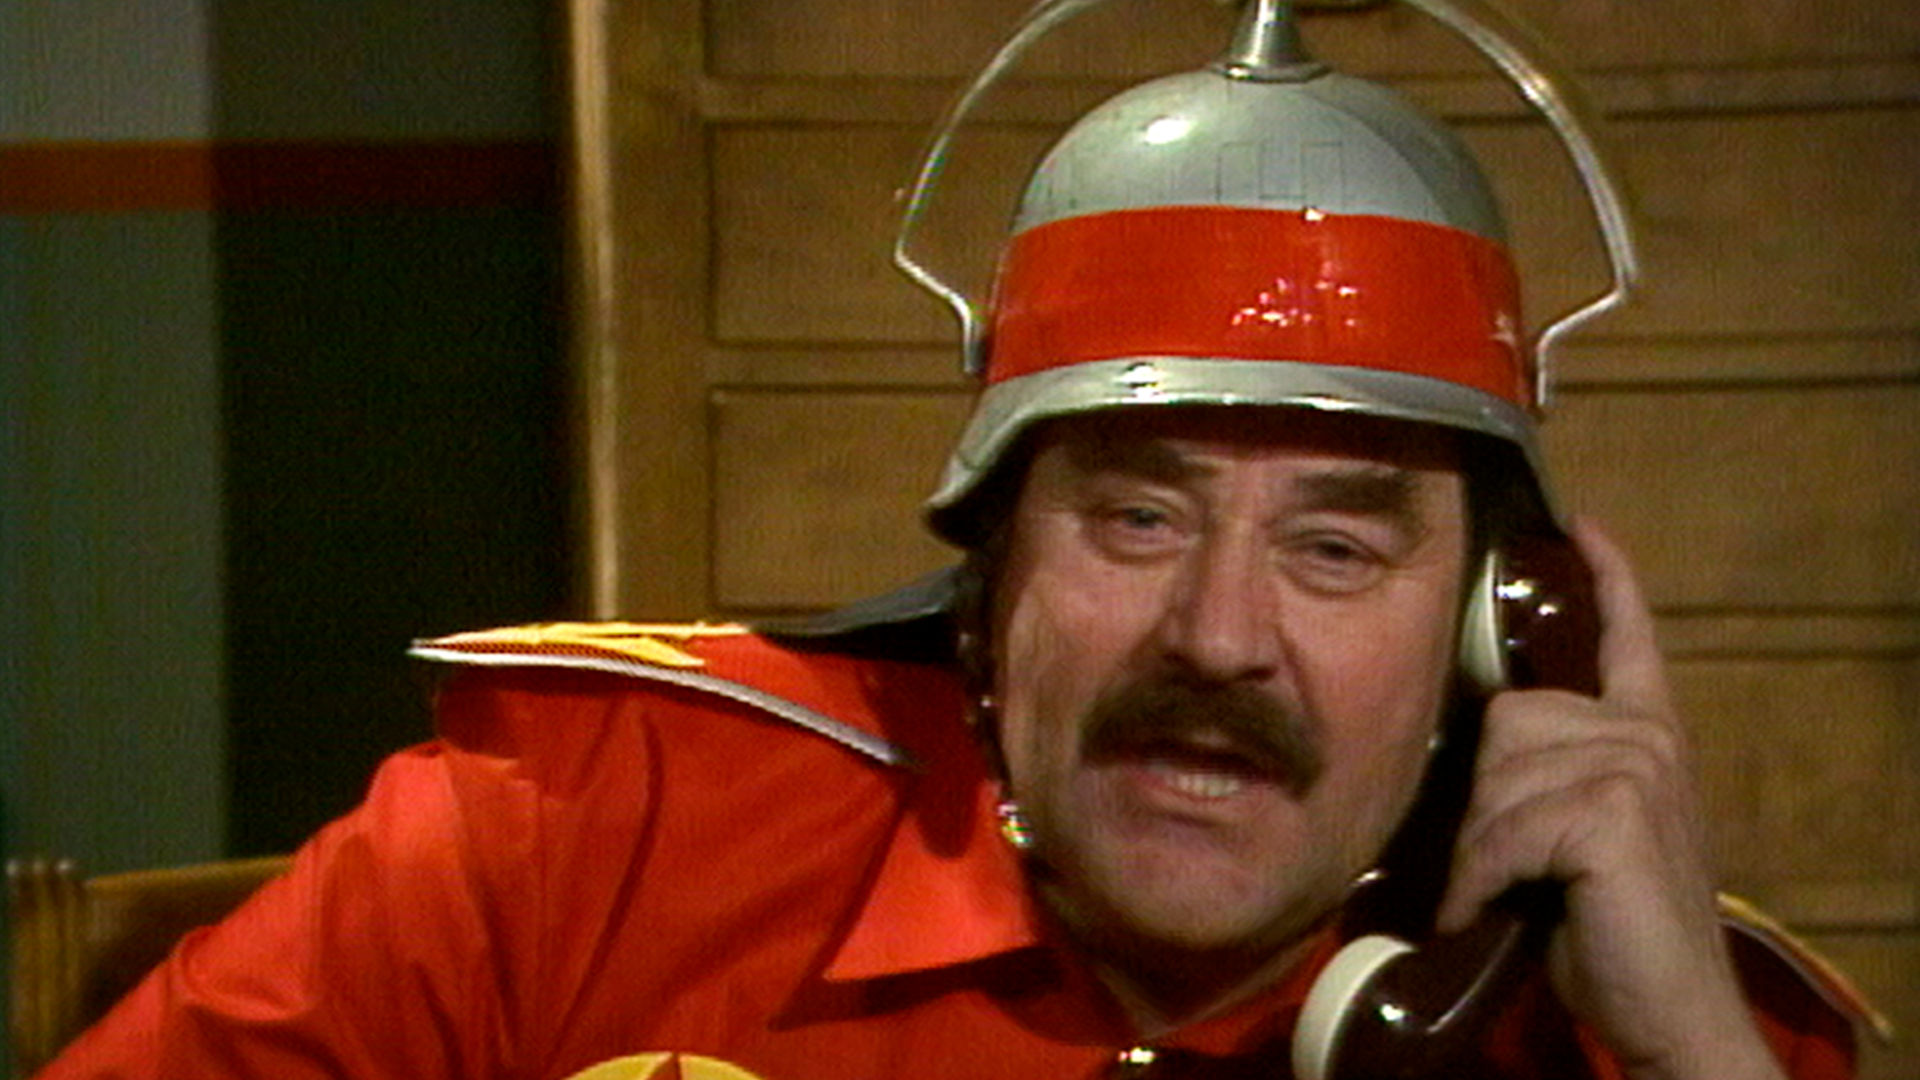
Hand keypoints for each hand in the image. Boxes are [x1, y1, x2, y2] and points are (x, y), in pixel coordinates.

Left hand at [1434, 519, 1785, 1079]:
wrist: (1672, 1013)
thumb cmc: (1615, 932)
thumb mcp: (1582, 836)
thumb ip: (1552, 778)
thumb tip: (1485, 754)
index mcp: (1648, 733)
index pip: (1627, 637)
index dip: (1604, 579)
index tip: (1578, 524)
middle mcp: (1646, 736)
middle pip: (1505, 722)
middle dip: (1482, 803)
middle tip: (1500, 869)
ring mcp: (1633, 767)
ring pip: (1493, 782)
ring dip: (1477, 852)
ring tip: (1502, 896)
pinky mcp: (1609, 812)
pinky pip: (1498, 832)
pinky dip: (1477, 883)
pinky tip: (1485, 913)